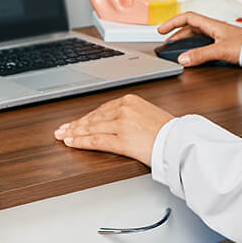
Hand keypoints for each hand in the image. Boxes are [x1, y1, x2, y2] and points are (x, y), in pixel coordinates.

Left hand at [53, 93, 173, 165]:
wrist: (179, 141)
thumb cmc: (168, 131)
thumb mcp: (147, 114)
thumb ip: (130, 114)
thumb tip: (114, 121)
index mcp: (130, 100)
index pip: (101, 109)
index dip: (86, 117)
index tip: (76, 121)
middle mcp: (124, 109)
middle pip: (93, 118)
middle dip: (75, 124)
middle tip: (61, 129)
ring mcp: (121, 124)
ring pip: (91, 128)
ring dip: (74, 132)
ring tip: (63, 136)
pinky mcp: (121, 140)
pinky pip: (95, 140)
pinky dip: (81, 141)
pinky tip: (71, 142)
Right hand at [157, 12, 241, 65]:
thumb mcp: (220, 50)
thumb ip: (201, 55)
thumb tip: (183, 59)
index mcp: (212, 24)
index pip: (187, 18)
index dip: (172, 22)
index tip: (161, 30)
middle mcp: (214, 28)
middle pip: (189, 27)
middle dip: (175, 34)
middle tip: (166, 42)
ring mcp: (218, 35)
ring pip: (196, 35)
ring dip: (184, 41)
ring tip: (176, 49)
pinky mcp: (223, 43)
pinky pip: (203, 42)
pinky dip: (194, 47)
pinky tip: (193, 54)